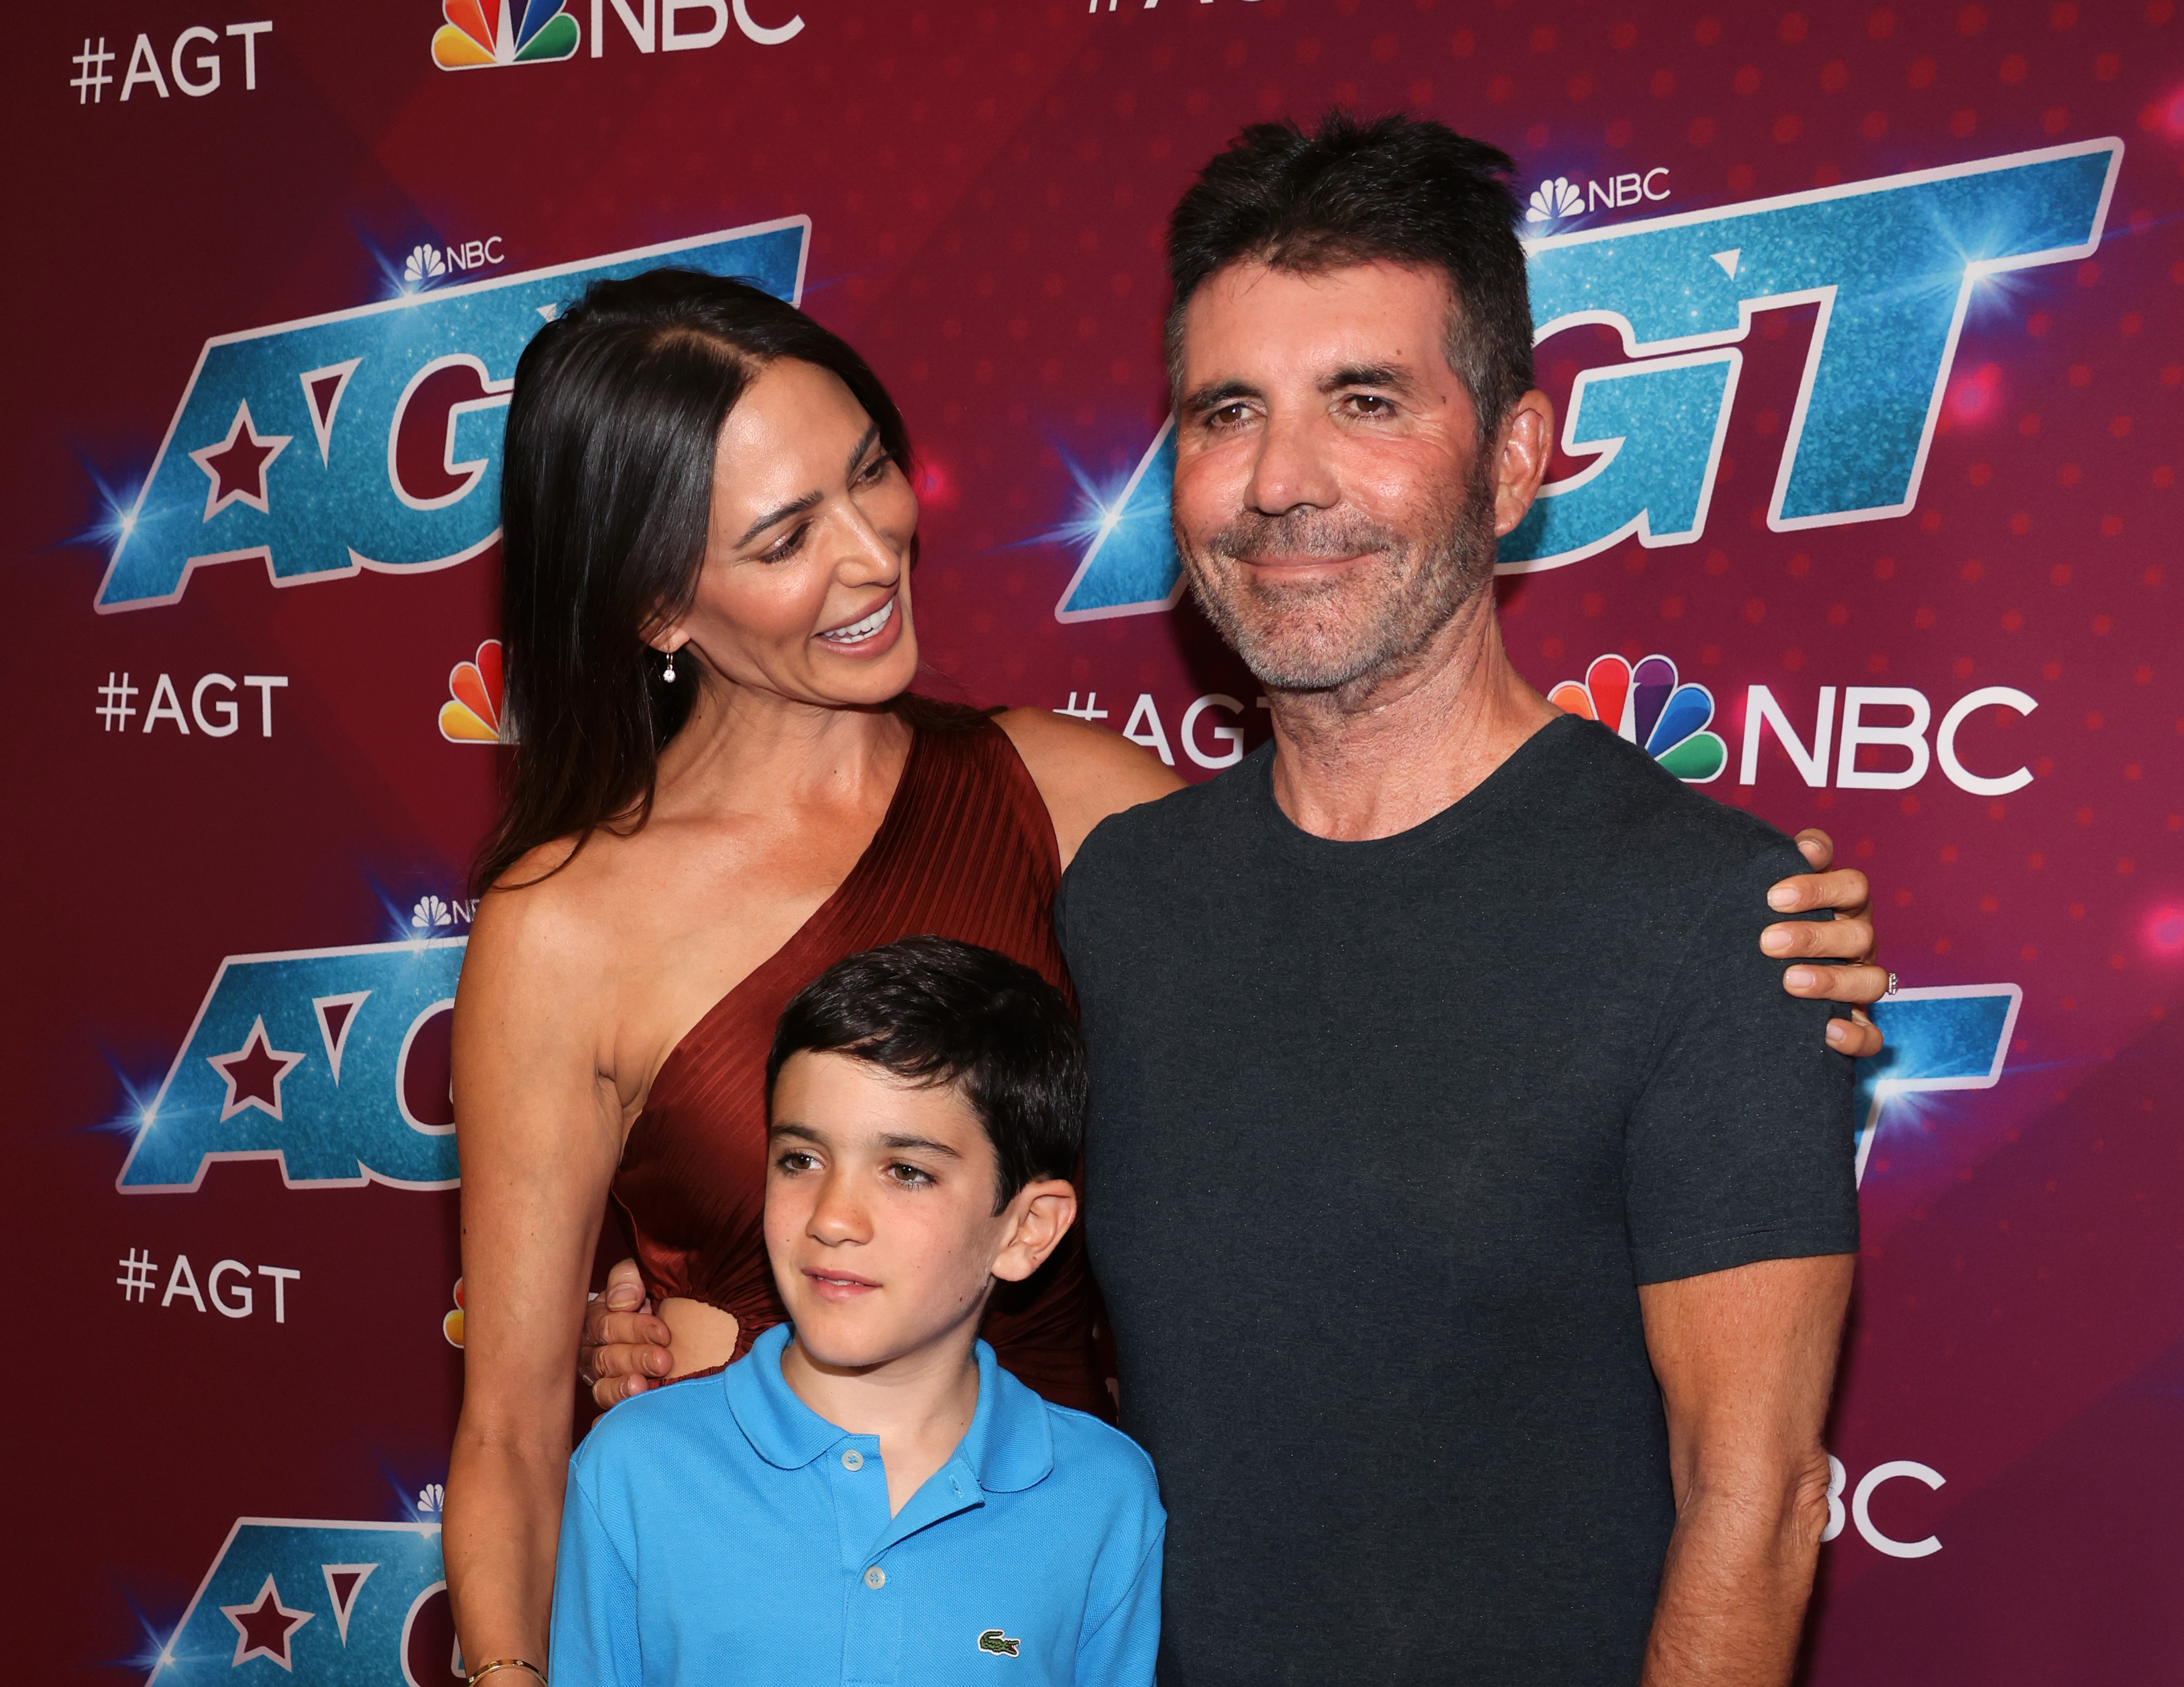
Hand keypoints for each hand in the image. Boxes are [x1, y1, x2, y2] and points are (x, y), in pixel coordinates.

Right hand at [577, 1259, 675, 1410]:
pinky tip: (628, 1417)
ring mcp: (600, 1380)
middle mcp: (592, 1352)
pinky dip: (615, 1413)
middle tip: (663, 1362)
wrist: (671, 1320)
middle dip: (636, 1359)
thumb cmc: (651, 1297)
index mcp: (596, 1320)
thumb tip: (623, 1300)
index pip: (606, 1326)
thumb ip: (628, 1278)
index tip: (664, 1333)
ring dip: (622, 1389)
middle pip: (605, 1358)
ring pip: (602, 1387)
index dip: (634, 1329)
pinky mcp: (612, 1401)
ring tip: (643, 1389)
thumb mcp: (639, 1277)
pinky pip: (606, 1412)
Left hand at [1761, 829, 1885, 1058]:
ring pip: (1872, 981)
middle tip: (1767, 941)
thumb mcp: (1769, 890)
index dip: (1819, 888)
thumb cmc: (1765, 920)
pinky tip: (1827, 1031)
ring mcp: (1859, 982)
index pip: (1850, 886)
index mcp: (1842, 905)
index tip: (1773, 896)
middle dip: (1813, 937)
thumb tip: (1805, 845)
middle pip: (1858, 933)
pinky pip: (1871, 1035)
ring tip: (1790, 982)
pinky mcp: (1856, 1022)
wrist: (1752, 975)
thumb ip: (1783, 862)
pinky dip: (1855, 1036)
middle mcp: (1857, 941)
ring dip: (1832, 981)